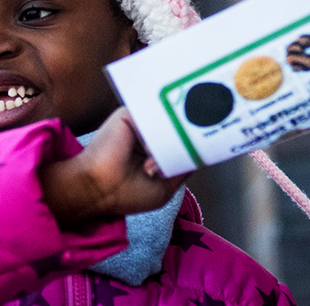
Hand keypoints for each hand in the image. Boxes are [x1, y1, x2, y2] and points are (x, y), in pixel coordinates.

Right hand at [39, 108, 187, 226]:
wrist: (98, 190)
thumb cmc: (127, 194)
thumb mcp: (167, 187)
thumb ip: (183, 166)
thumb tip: (200, 148)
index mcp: (156, 151)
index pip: (182, 139)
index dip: (196, 142)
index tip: (211, 144)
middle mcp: (149, 135)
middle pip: (178, 127)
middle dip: (187, 140)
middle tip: (184, 154)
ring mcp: (140, 124)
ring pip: (168, 123)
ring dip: (169, 142)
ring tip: (153, 166)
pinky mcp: (129, 115)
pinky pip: (154, 116)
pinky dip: (157, 135)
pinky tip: (147, 153)